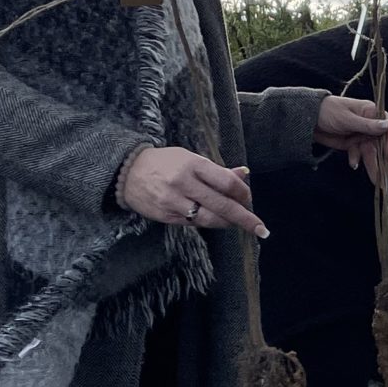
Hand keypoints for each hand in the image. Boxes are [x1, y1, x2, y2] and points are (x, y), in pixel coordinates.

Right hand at [118, 146, 266, 237]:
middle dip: (245, 218)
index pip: (226, 183)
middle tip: (261, 228)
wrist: (126, 172)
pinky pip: (194, 224)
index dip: (243, 193)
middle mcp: (184, 183)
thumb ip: (217, 170)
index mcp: (192, 164)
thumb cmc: (164, 163)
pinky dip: (209, 223)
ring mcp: (174, 202)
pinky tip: (217, 222)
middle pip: (222, 205)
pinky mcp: (167, 216)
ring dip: (228, 223)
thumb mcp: (189, 158)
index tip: (250, 199)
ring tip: (239, 224)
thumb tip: (244, 174)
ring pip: (209, 219)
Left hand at [314, 94, 387, 182]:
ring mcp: (361, 135)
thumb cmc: (327, 110)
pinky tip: (353, 164)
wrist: (307, 118)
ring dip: (374, 166)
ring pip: (371, 152)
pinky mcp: (352, 143)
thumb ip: (367, 125)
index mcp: (371, 113)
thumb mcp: (347, 119)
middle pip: (382, 144)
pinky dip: (356, 160)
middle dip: (386, 161)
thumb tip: (387, 126)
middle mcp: (369, 124)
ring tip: (377, 181)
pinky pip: (359, 154)